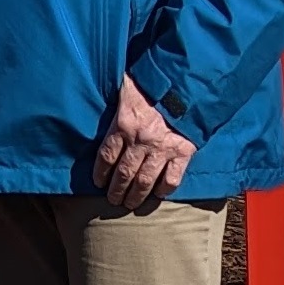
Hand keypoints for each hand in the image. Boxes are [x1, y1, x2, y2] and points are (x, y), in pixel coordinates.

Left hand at [94, 77, 195, 213]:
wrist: (187, 82)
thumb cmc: (152, 81)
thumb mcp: (125, 85)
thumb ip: (115, 98)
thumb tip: (96, 91)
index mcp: (123, 124)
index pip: (106, 156)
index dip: (100, 173)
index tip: (98, 183)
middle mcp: (141, 140)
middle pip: (124, 173)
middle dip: (117, 190)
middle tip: (114, 200)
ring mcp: (162, 149)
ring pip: (145, 181)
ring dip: (136, 196)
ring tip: (130, 203)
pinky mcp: (183, 152)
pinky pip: (172, 178)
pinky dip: (165, 190)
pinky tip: (158, 195)